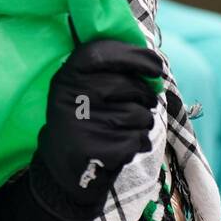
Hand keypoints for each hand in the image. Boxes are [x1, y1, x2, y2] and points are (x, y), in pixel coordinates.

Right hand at [29, 38, 160, 220]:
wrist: (63, 167)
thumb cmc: (85, 117)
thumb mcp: (85, 87)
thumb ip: (112, 70)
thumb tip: (155, 67)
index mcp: (67, 75)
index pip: (102, 53)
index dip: (135, 56)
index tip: (157, 68)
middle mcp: (71, 96)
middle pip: (129, 86)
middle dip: (144, 95)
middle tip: (142, 102)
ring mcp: (82, 124)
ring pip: (139, 115)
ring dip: (143, 122)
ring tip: (125, 127)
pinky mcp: (96, 151)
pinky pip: (138, 139)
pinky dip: (138, 143)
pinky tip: (122, 146)